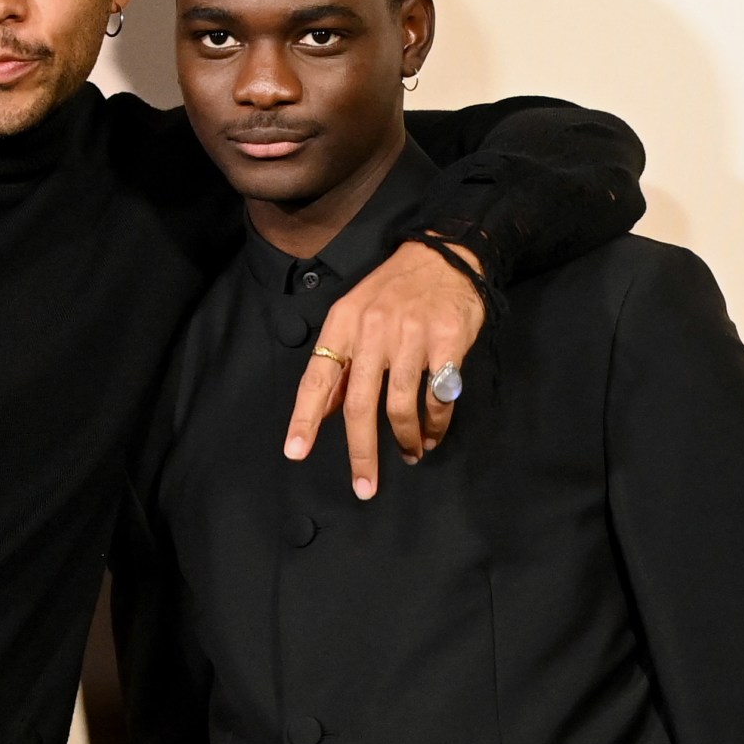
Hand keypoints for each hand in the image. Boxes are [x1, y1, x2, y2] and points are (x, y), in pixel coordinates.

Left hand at [283, 240, 481, 498]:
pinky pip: (438, 397)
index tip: (295, 452)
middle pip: (361, 405)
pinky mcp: (447, 342)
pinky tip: (432, 433)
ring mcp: (412, 336)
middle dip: (361, 453)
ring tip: (410, 453)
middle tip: (365, 487)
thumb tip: (328, 409)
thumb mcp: (356, 314)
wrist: (446, 256)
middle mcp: (374, 330)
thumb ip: (342, 361)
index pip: (318, 378)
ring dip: (404, 439)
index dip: (305, 418)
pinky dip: (436, 423)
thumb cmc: (394, 291)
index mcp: (344, 324)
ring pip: (400, 406)